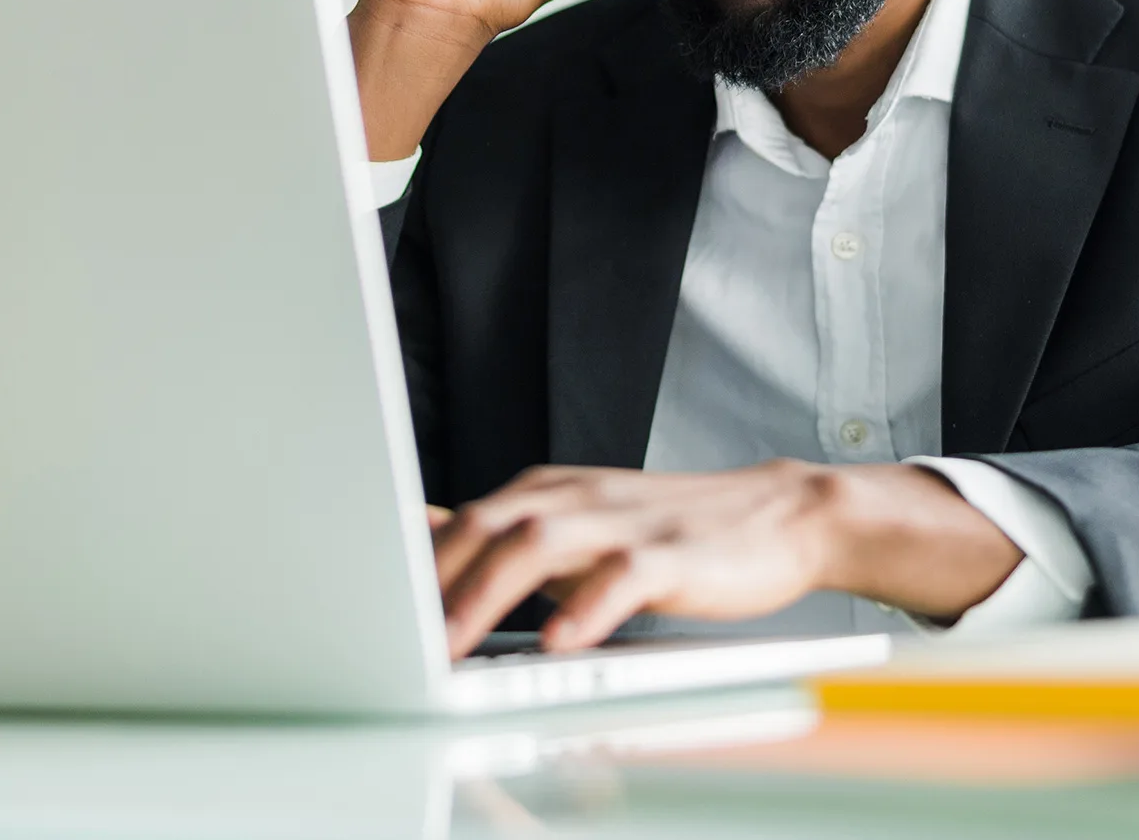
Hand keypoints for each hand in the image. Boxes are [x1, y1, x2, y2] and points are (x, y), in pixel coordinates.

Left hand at [429, 462, 1025, 657]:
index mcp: (545, 492)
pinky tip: (558, 641)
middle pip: (484, 525)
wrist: (780, 515)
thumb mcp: (578, 524)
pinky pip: (620, 578)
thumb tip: (424, 536)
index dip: (404, 563)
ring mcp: (621, 522)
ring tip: (448, 646)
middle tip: (385, 637)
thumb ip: (508, 535)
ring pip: (536, 544)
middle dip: (429, 580)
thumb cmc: (671, 531)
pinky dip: (584, 608)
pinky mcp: (670, 553)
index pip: (458, 520)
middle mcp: (573, 497)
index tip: (358, 607)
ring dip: (484, 595)